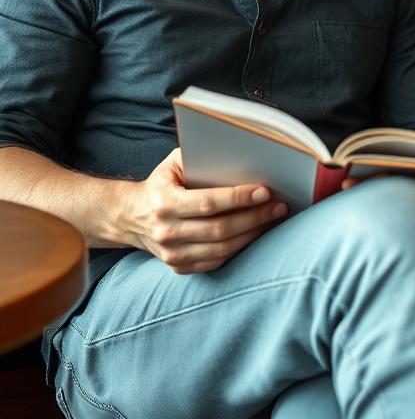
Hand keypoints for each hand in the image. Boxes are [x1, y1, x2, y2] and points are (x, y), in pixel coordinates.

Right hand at [120, 149, 287, 273]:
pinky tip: (256, 234)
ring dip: (252, 234)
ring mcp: (171, 254)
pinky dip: (240, 248)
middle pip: (220, 229)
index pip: (208, 203)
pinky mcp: (179, 267)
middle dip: (255, 216)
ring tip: (274, 219)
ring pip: (221, 249)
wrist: (129, 216)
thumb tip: (238, 151)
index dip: (239, 198)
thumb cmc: (161, 183)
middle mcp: (166, 232)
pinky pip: (216, 261)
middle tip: (280, 205)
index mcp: (164, 203)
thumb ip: (199, 156)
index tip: (265, 191)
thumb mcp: (173, 163)